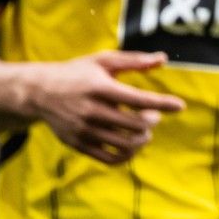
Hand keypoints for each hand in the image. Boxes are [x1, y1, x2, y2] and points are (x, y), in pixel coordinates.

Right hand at [29, 51, 185, 164]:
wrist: (38, 92)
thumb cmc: (77, 73)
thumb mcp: (103, 60)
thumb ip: (134, 61)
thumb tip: (163, 59)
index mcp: (100, 88)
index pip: (138, 99)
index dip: (162, 103)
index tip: (180, 105)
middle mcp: (91, 110)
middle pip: (135, 125)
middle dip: (152, 121)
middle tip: (153, 115)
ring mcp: (83, 130)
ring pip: (125, 144)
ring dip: (143, 139)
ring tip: (144, 130)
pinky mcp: (77, 144)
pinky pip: (109, 159)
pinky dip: (127, 155)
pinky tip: (131, 144)